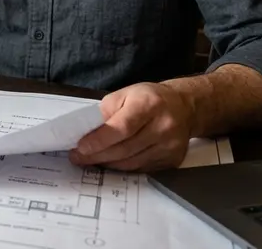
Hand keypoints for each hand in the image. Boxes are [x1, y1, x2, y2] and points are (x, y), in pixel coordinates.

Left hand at [69, 82, 194, 171]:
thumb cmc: (150, 98)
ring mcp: (170, 146)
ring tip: (90, 160)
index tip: (81, 147)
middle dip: (97, 155)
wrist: (185, 107)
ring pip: (132, 163)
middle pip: (125, 148)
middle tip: (77, 157)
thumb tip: (87, 131)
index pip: (122, 127)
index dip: (100, 140)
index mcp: (149, 104)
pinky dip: (122, 167)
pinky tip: (110, 161)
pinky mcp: (172, 160)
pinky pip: (141, 168)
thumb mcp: (126, 93)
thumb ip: (106, 111)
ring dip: (107, 163)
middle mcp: (163, 127)